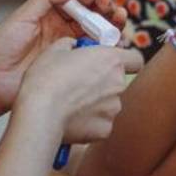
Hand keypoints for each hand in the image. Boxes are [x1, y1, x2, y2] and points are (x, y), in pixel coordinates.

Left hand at [0, 0, 127, 115]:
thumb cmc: (0, 46)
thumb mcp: (23, 15)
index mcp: (51, 15)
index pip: (77, 1)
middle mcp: (63, 31)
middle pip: (93, 16)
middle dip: (105, 8)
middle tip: (108, 6)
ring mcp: (70, 50)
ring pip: (99, 34)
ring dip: (112, 24)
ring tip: (118, 17)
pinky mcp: (73, 69)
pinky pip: (96, 56)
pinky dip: (110, 47)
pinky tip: (115, 40)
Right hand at [17, 38, 143, 145]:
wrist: (40, 113)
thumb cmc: (46, 79)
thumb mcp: (55, 50)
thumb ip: (71, 45)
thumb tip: (74, 47)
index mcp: (111, 60)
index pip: (136, 60)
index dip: (126, 61)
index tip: (110, 64)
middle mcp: (118, 84)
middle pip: (117, 83)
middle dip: (102, 83)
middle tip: (79, 84)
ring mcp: (113, 109)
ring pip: (108, 104)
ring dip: (95, 103)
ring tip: (71, 104)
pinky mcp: (105, 129)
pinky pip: (100, 123)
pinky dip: (89, 122)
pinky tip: (71, 119)